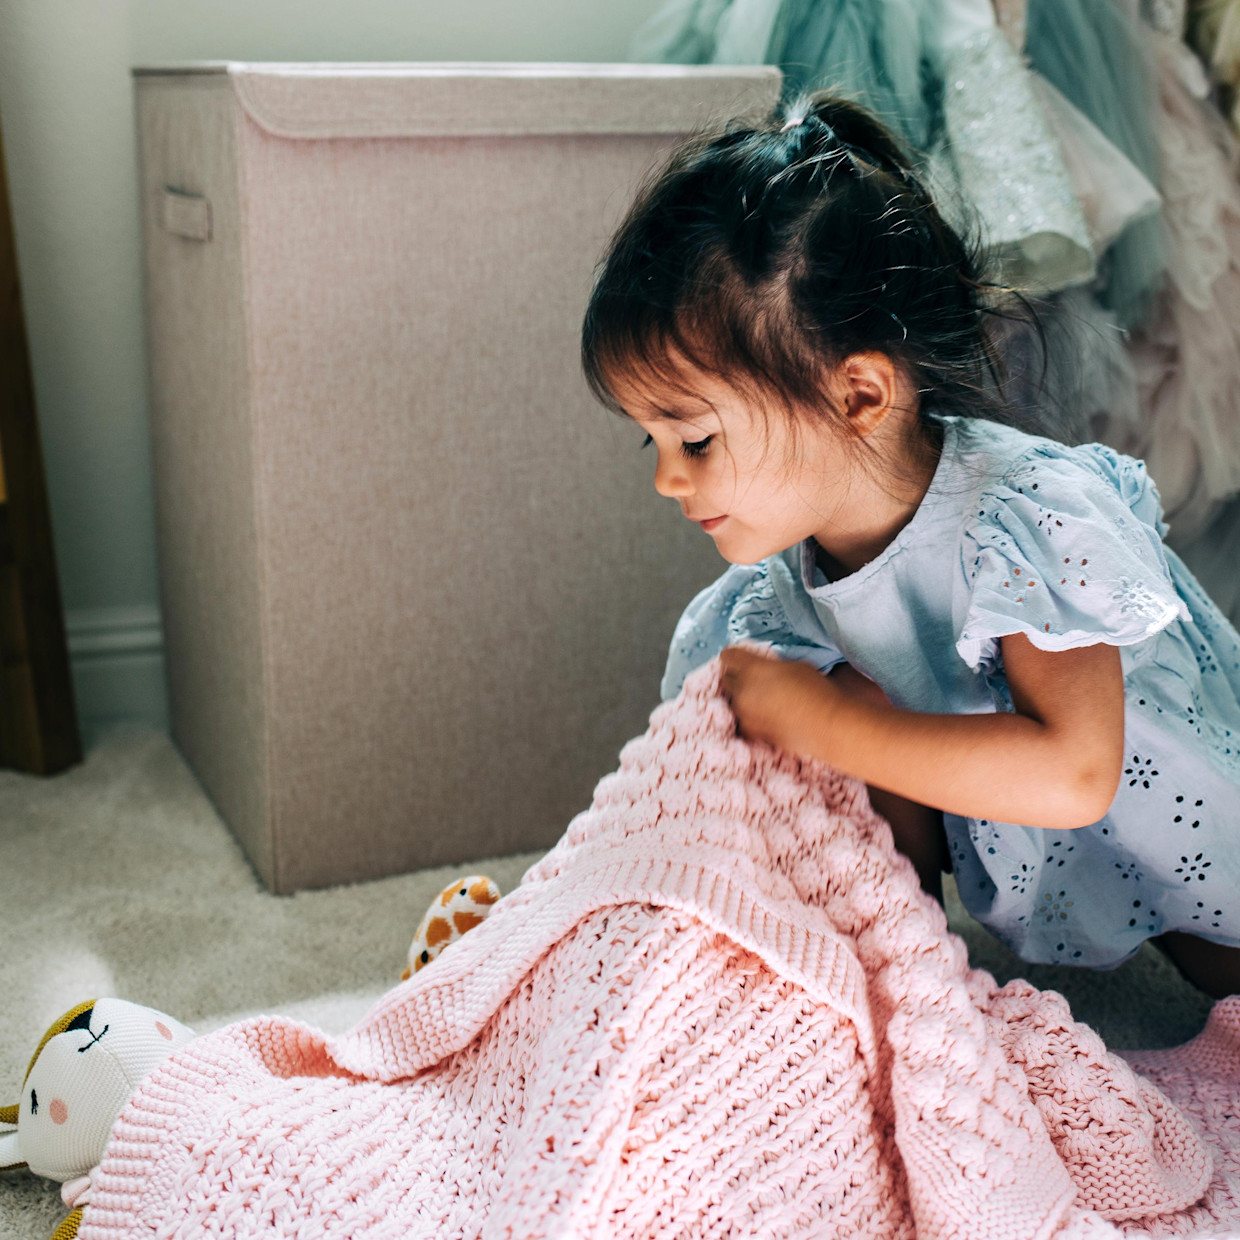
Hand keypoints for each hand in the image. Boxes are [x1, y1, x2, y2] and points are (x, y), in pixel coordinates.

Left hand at [718, 645, 836, 758]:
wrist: (827, 725)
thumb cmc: (817, 690)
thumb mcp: (794, 665)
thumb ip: (771, 665)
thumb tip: (764, 668)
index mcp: (752, 668)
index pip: (727, 656)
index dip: (736, 657)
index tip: (743, 660)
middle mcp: (742, 690)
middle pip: (726, 678)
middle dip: (737, 677)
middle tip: (756, 681)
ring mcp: (744, 713)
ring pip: (733, 701)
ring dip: (744, 698)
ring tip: (764, 701)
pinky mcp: (750, 732)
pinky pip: (742, 720)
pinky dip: (751, 718)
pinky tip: (768, 718)